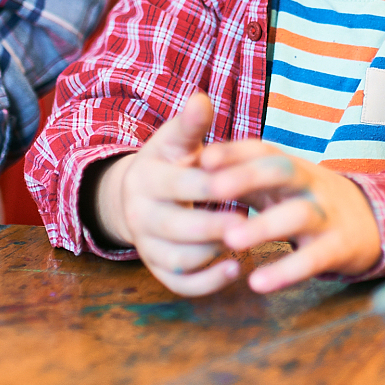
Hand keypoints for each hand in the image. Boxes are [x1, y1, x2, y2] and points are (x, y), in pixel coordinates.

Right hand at [91, 93, 242, 296]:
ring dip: (212, 254)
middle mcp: (140, 215)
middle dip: (212, 227)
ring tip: (244, 242)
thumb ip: (192, 125)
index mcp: (146, 179)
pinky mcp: (157, 269)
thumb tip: (201, 99)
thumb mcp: (176, 140)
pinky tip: (235, 269)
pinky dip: (206, 284)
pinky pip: (180, 285)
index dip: (209, 187)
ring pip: (178, 260)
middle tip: (247, 222)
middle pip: (175, 228)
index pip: (178, 186)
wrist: (137, 193)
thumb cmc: (169, 162)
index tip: (239, 185)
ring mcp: (147, 246)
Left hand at [201, 142, 381, 292]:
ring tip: (231, 241)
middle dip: (248, 177)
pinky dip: (287, 271)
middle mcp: (308, 184)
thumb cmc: (307, 200)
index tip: (202, 158)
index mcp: (289, 166)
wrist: (372, 221)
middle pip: (281, 170)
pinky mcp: (338, 247)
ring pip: (298, 214)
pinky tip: (258, 282)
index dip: (233, 152)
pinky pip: (314, 258)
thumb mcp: (280, 182)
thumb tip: (193, 167)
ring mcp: (326, 214)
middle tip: (212, 189)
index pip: (261, 150)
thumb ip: (242, 176)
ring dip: (264, 226)